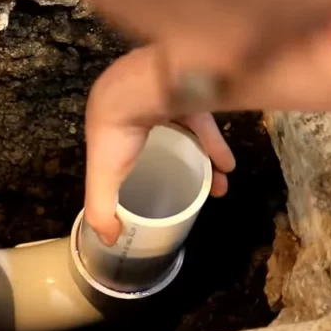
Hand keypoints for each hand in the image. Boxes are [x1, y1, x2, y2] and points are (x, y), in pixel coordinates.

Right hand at [84, 47, 235, 245]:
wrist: (139, 89)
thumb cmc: (116, 135)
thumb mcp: (103, 177)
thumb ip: (102, 209)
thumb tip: (110, 242)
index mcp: (111, 134)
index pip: (122, 158)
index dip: (139, 178)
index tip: (157, 200)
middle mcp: (136, 116)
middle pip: (161, 149)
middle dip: (180, 173)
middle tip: (197, 195)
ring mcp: (164, 105)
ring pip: (186, 139)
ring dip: (202, 163)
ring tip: (217, 185)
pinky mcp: (188, 97)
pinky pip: (204, 125)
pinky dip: (215, 146)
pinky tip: (227, 166)